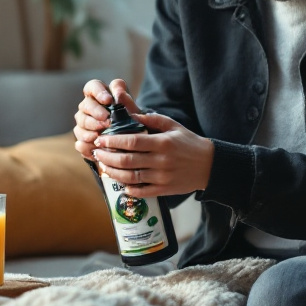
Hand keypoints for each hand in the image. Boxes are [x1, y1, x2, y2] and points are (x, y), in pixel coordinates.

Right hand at [73, 78, 139, 161]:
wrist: (129, 137)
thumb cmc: (128, 117)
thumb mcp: (130, 107)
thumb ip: (125, 98)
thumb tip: (118, 93)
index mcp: (98, 94)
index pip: (92, 86)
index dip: (98, 92)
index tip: (108, 100)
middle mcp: (87, 107)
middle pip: (85, 106)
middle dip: (95, 113)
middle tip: (107, 120)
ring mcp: (82, 124)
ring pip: (80, 125)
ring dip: (89, 130)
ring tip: (100, 135)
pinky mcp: (82, 140)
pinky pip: (80, 143)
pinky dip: (87, 146)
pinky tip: (96, 148)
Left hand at [93, 112, 213, 198]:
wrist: (210, 166)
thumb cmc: (189, 143)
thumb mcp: (173, 126)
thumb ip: (152, 118)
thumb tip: (130, 114)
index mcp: (162, 143)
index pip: (132, 141)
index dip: (113, 141)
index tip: (100, 140)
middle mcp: (161, 161)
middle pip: (127, 160)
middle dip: (107, 157)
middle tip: (96, 153)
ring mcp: (162, 178)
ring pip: (131, 177)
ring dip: (113, 173)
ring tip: (103, 166)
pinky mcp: (164, 190)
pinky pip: (142, 191)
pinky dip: (129, 188)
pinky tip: (120, 183)